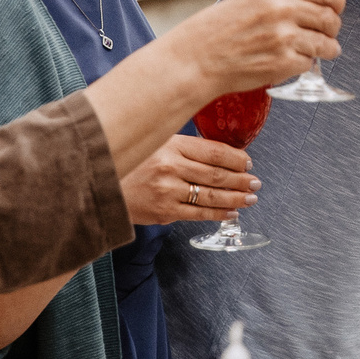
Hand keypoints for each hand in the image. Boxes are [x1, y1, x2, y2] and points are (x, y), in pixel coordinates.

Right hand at [123, 133, 259, 224]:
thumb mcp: (158, 144)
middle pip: (217, 174)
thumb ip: (187, 147)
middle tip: (255, 182)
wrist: (104, 187)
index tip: (248, 163)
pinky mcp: (164, 211)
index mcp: (172, 144)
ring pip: (212, 195)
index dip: (237, 158)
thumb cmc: (134, 164)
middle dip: (241, 179)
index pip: (215, 151)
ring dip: (236, 198)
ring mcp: (168, 190)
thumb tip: (224, 155)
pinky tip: (231, 213)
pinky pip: (199, 213)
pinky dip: (219, 214)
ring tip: (250, 198)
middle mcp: (171, 166)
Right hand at [165, 0, 341, 93]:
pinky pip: (309, 63)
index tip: (335, 8)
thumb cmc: (221, 28)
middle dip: (331, 28)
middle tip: (324, 33)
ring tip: (313, 49)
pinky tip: (288, 60)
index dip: (336, 2)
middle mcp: (282, 8)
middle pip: (331, 18)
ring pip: (326, 43)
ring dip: (324, 49)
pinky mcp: (282, 62)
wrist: (197, 58)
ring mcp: (284, 36)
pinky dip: (302, 64)